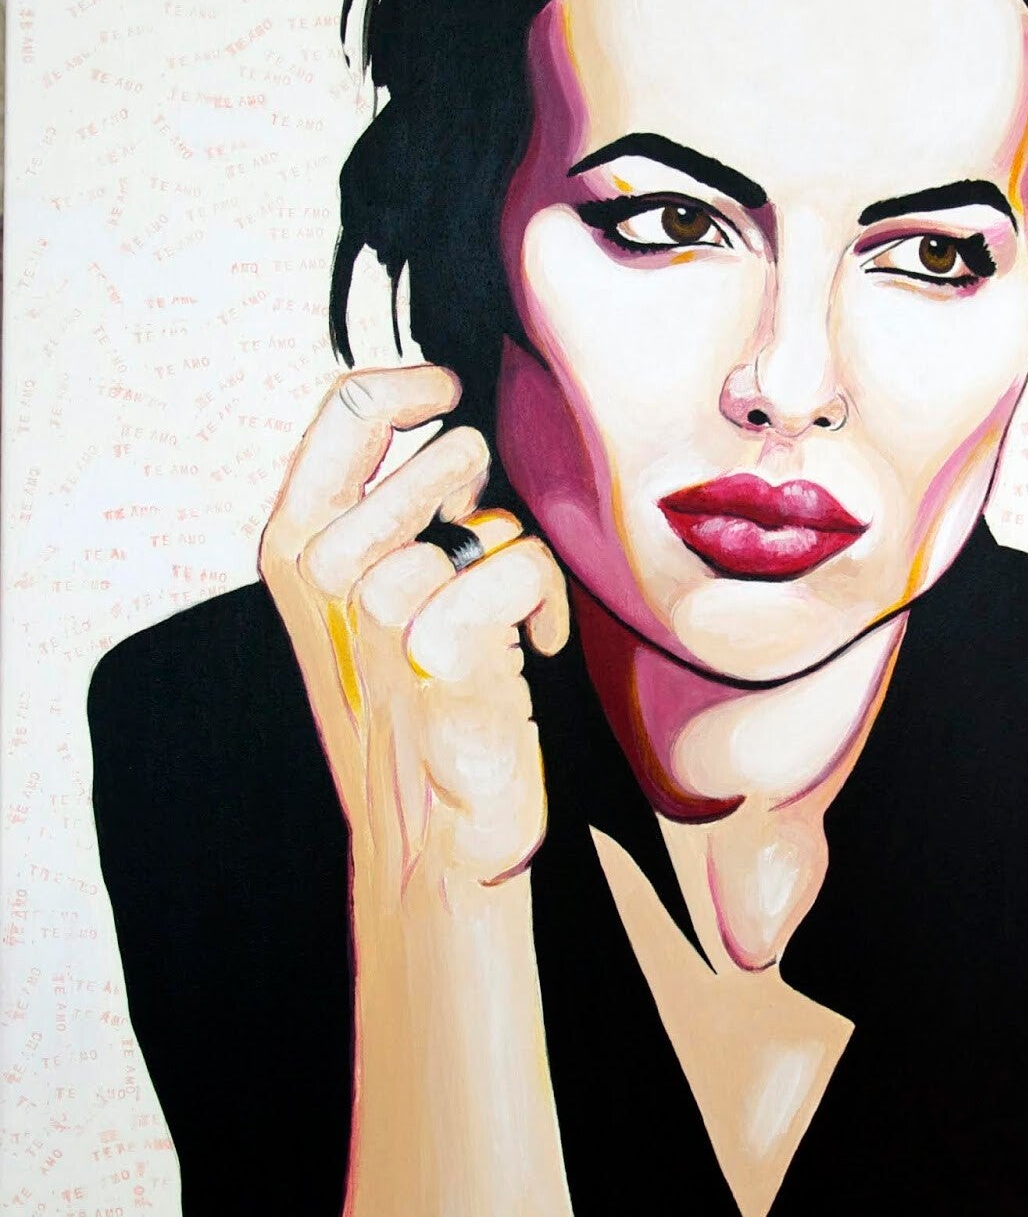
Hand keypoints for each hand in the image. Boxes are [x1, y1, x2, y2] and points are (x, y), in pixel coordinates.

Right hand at [259, 364, 569, 896]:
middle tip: (481, 551)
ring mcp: (376, 612)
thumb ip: (381, 513)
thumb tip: (447, 428)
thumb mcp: (363, 598)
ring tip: (503, 619)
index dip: (416, 384)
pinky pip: (525, 567)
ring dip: (517, 565)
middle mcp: (323, 570)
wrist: (428, 831)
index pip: (347, 406)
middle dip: (486, 492)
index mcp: (292, 542)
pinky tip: (532, 651)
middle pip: (442, 450)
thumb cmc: (409, 704)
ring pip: (492, 520)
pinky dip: (546, 608)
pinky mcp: (439, 649)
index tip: (450, 396)